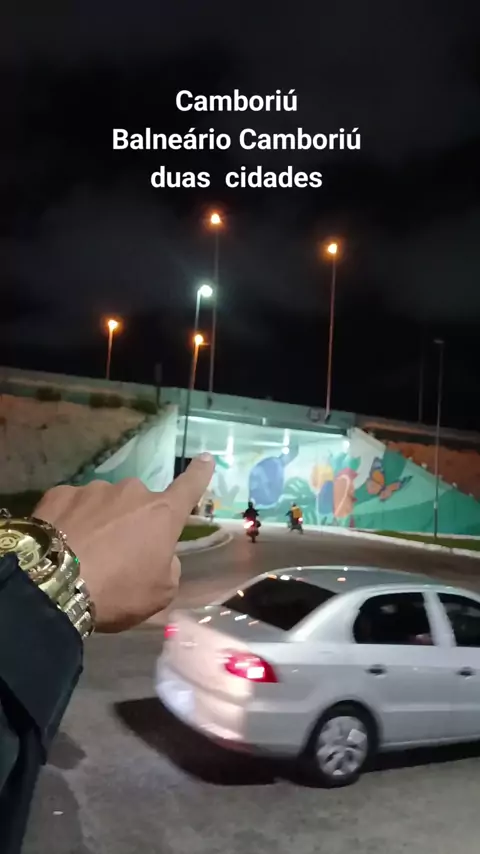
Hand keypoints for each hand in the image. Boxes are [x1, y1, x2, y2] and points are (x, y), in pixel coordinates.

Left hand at [34, 454, 214, 632]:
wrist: (53, 586)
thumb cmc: (118, 592)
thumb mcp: (160, 593)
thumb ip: (168, 567)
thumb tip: (160, 554)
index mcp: (162, 514)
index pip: (189, 487)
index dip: (199, 473)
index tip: (206, 458)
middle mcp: (131, 492)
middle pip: (139, 504)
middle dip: (133, 521)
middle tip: (118, 554)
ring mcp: (93, 489)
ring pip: (104, 504)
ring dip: (101, 521)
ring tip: (85, 553)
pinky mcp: (60, 494)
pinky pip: (73, 506)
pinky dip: (71, 521)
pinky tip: (62, 544)